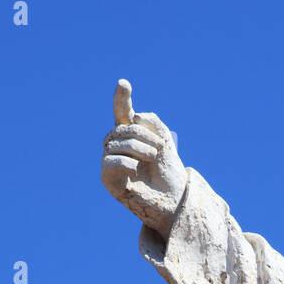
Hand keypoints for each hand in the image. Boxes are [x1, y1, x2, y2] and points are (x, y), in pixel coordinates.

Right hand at [101, 79, 186, 239]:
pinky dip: (127, 163)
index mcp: (132, 137)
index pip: (123, 114)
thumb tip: (133, 117)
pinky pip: (110, 162)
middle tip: (160, 148)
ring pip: (116, 143)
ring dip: (139, 149)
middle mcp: (118, 147)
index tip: (124, 83)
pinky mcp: (109, 180)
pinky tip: (136, 171)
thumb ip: (153, 123)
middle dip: (143, 134)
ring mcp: (111, 163)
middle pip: (122, 128)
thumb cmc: (169, 174)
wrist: (174, 201)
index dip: (122, 99)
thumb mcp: (165, 143)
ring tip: (153, 159)